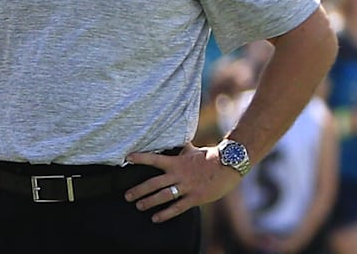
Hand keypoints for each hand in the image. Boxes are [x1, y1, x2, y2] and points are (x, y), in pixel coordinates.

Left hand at [124, 143, 239, 222]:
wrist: (229, 165)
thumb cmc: (210, 156)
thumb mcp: (192, 150)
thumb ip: (180, 149)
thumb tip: (173, 138)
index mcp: (176, 162)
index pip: (154, 159)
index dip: (140, 158)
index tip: (127, 158)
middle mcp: (179, 175)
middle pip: (154, 183)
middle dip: (139, 190)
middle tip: (127, 196)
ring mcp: (187, 187)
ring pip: (163, 196)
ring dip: (149, 202)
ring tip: (138, 206)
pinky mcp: (195, 198)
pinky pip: (177, 208)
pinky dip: (165, 214)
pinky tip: (155, 218)